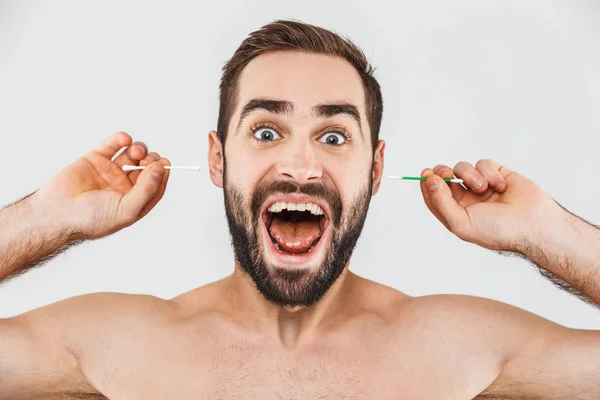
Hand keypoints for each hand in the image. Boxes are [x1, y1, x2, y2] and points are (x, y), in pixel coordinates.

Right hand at [32, 132, 170, 239]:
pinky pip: (112, 145)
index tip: (164, 163)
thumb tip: (161, 169)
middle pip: (147, 168)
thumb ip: (146, 190)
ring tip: (136, 152)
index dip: (162, 174)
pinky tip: (125, 139)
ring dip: (139, 149)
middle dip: (151, 160)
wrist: (57, 213)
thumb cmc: (91, 219)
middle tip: (147, 160)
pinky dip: (121, 139)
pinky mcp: (95, 160)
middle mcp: (124, 186)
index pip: (155, 185)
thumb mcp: (126, 210)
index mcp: (134, 201)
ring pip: (132, 154)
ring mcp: (110, 172)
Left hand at [420, 160, 560, 251]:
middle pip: (444, 178)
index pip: (434, 196)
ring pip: (463, 168)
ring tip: (484, 188)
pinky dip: (490, 173)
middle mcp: (467, 199)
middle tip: (447, 174)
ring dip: (471, 175)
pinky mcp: (497, 175)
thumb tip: (429, 181)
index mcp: (456, 213)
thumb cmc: (499, 230)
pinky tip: (501, 186)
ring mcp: (482, 186)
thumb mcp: (462, 223)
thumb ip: (442, 203)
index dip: (427, 185)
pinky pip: (484, 164)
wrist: (534, 224)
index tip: (425, 174)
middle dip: (443, 173)